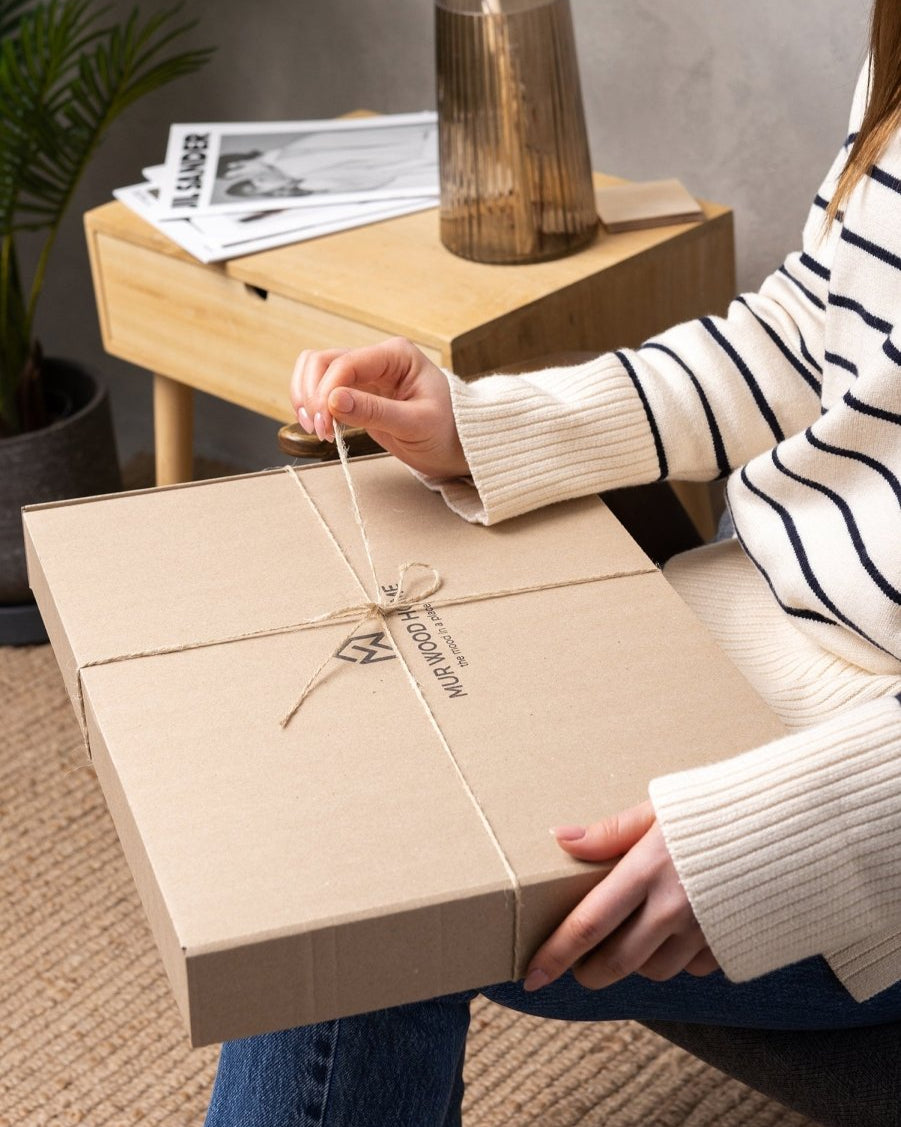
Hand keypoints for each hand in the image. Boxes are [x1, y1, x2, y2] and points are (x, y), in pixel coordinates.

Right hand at [289, 338, 469, 478]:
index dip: (326, 392)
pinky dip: (311, 403)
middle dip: (313, 394)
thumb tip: (333, 402)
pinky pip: (321, 388)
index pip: (346, 363)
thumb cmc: (446, 430)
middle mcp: (376, 358)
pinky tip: (318, 425)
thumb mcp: (416, 423)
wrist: (454, 445)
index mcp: (396, 355)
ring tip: (315, 428)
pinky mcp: (356, 392)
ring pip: (315, 370)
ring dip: (305, 396)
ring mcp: (364, 374)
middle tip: (320, 429)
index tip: (325, 424)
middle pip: (322, 361)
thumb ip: (375, 411)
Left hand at [523, 801, 717, 991]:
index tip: (532, 975)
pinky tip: (679, 932)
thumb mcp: (659, 810)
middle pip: (616, 962)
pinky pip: (693, 969)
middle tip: (578, 965)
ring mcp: (705, 931)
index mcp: (648, 869)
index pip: (588, 924)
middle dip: (589, 971)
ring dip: (636, 963)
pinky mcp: (733, 945)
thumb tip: (561, 837)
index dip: (555, 954)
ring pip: (654, 971)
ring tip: (633, 936)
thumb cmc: (717, 809)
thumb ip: (610, 832)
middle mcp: (674, 907)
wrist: (792, 824)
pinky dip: (679, 959)